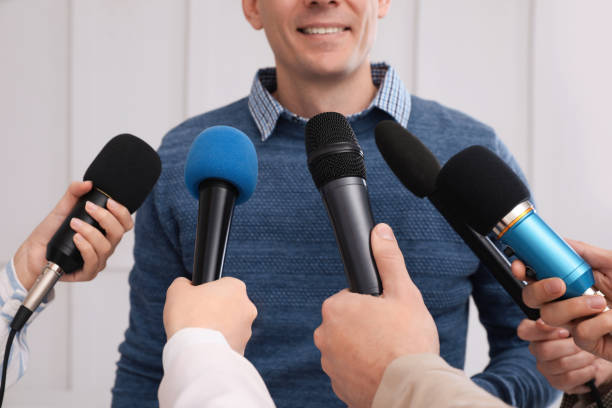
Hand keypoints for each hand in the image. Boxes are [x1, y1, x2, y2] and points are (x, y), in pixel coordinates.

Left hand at [13, 181, 133, 289]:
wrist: (33, 251)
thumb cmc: (49, 233)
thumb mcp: (63, 208)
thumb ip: (74, 193)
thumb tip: (88, 183)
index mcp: (105, 232)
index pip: (125, 223)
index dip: (122, 212)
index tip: (109, 201)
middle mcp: (105, 246)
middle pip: (119, 233)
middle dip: (105, 218)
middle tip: (88, 208)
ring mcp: (97, 260)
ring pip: (106, 247)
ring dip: (90, 232)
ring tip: (74, 223)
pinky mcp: (87, 272)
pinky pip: (93, 261)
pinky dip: (86, 247)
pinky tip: (76, 238)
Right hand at [163, 277, 257, 354]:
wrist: (195, 353)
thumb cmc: (187, 318)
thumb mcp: (177, 290)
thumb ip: (184, 283)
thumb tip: (186, 285)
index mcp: (236, 287)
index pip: (221, 285)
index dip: (206, 293)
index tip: (195, 301)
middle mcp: (247, 307)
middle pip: (227, 305)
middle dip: (213, 311)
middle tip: (195, 318)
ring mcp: (247, 330)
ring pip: (229, 325)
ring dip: (216, 328)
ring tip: (198, 334)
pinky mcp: (242, 349)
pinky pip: (228, 343)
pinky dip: (217, 344)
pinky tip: (204, 346)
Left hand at [313, 223, 438, 407]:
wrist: (410, 389)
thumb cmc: (407, 343)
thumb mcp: (403, 292)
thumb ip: (388, 259)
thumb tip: (380, 233)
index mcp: (336, 308)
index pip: (349, 298)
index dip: (371, 304)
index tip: (386, 314)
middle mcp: (325, 336)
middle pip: (347, 323)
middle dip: (366, 326)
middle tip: (390, 333)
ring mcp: (329, 363)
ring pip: (348, 347)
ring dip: (364, 349)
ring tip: (389, 353)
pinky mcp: (338, 386)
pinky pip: (350, 370)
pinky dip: (363, 370)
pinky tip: (382, 370)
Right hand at [513, 240, 611, 361]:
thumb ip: (586, 253)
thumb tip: (560, 242)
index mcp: (573, 280)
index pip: (536, 275)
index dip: (523, 269)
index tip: (520, 265)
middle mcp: (570, 302)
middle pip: (532, 298)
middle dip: (539, 289)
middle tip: (560, 284)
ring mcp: (577, 323)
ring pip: (551, 316)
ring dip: (575, 306)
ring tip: (602, 303)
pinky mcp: (589, 343)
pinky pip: (580, 333)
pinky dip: (600, 323)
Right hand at [517, 318, 605, 392]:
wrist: (600, 353)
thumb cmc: (586, 333)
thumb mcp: (576, 320)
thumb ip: (563, 318)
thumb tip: (549, 320)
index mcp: (536, 331)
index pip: (524, 330)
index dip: (542, 332)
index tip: (565, 331)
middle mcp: (536, 349)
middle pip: (543, 350)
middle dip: (570, 347)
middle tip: (585, 343)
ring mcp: (545, 367)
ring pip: (560, 364)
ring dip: (582, 359)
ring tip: (591, 354)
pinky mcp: (556, 382)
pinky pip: (569, 378)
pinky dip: (585, 372)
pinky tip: (591, 367)